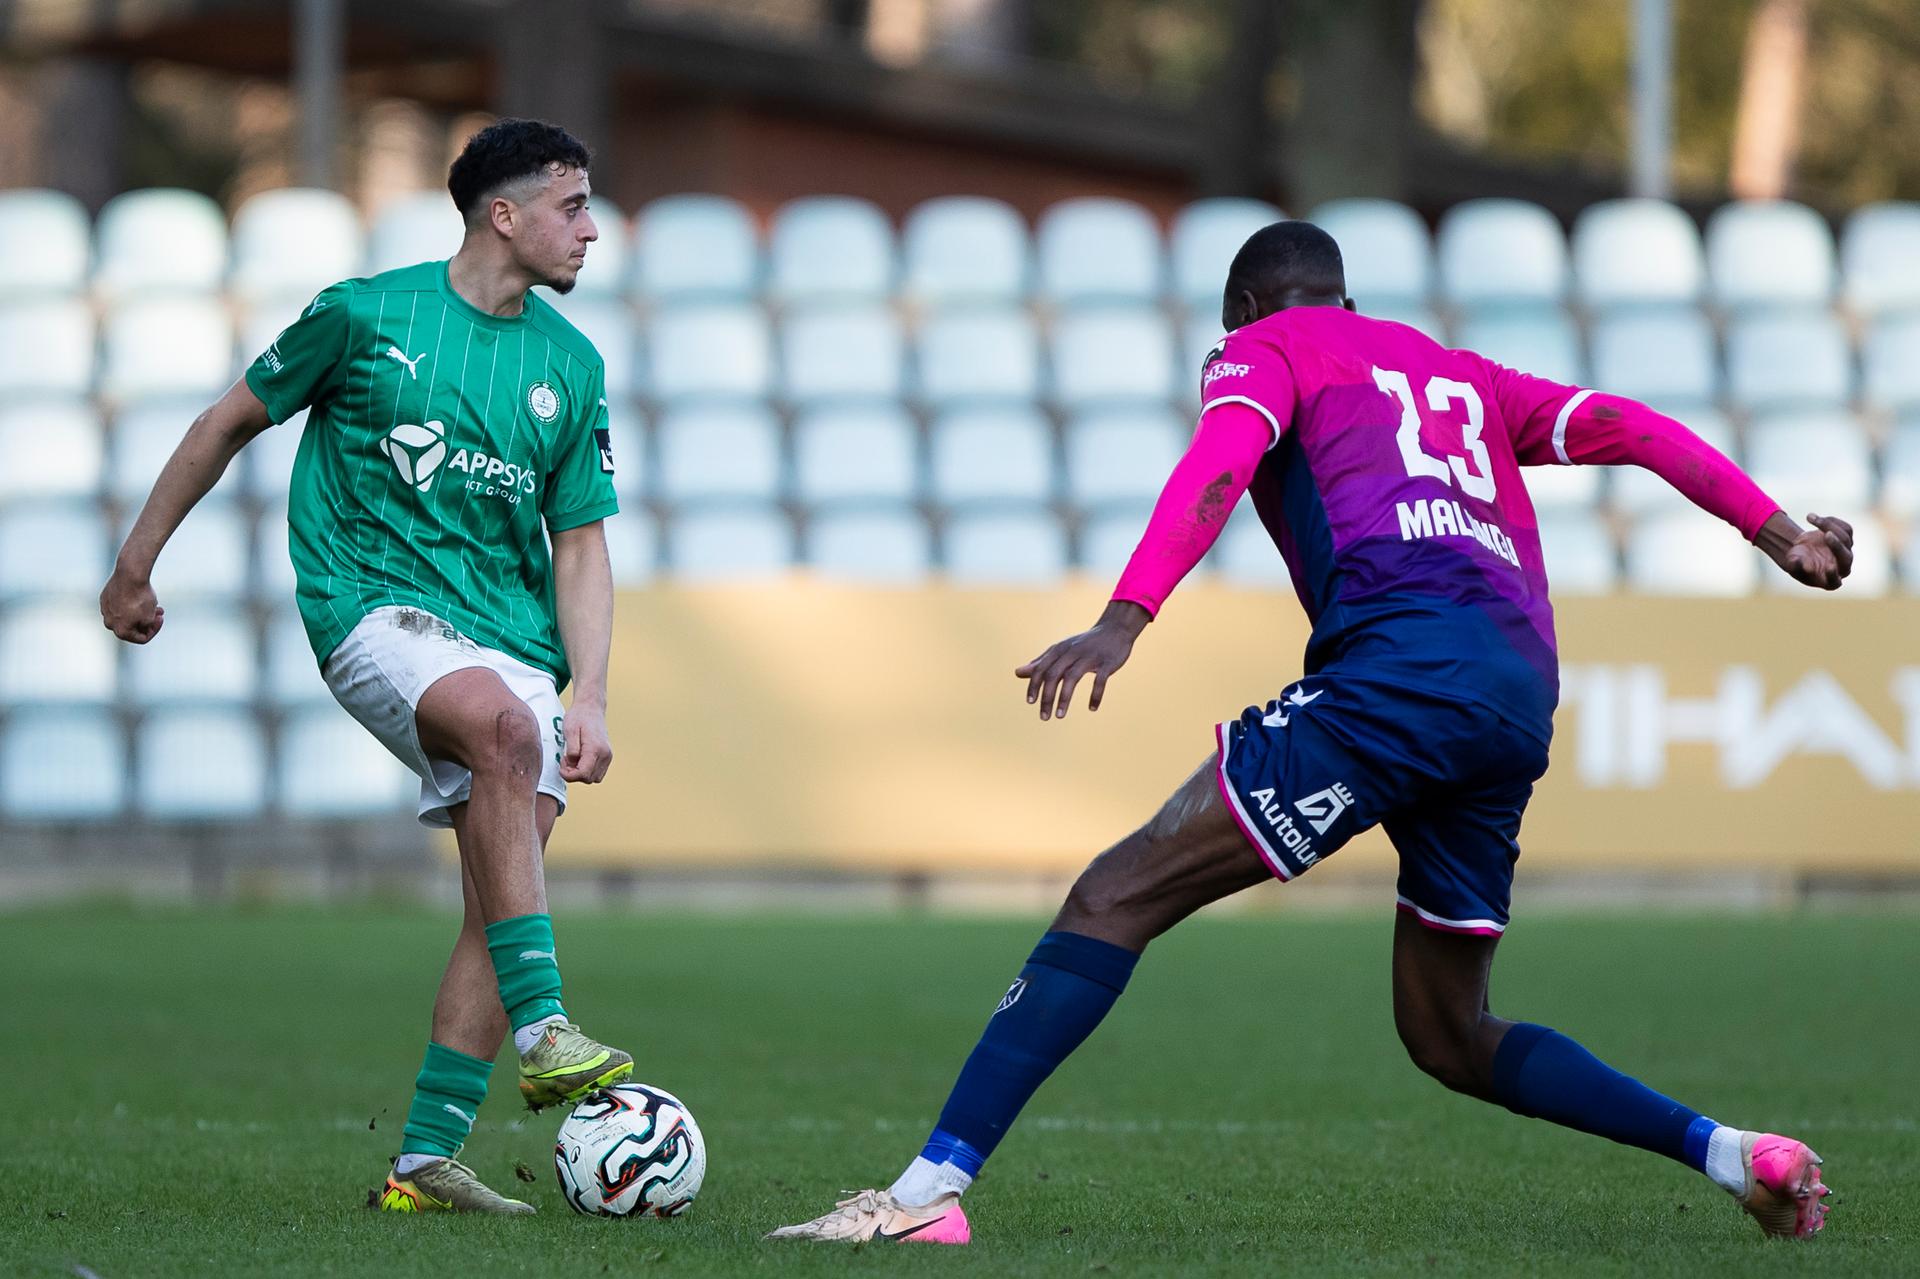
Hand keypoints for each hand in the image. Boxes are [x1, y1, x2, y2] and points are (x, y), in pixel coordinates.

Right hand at [100, 566, 163, 642]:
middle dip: (147, 621)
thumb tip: (141, 627)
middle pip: (132, 627)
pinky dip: (129, 604)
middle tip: (159, 612)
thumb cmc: (141, 597)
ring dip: (140, 612)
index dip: (154, 630)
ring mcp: (105, 610)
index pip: (141, 638)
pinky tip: (139, 596)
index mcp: (120, 631)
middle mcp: (109, 623)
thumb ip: (145, 626)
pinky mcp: (104, 599)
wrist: (129, 575)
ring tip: (153, 604)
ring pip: (126, 616)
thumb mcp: (150, 617)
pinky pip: (119, 606)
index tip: (160, 618)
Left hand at [559, 702, 612, 782]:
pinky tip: (579, 759)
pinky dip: (587, 771)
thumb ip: (572, 749)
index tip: (561, 765)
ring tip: (572, 759)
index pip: (583, 774)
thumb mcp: (570, 731)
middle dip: (574, 775)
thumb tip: (573, 764)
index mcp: (595, 749)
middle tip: (565, 760)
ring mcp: (608, 756)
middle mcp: (605, 754)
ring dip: (581, 774)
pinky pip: (597, 772)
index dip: (569, 775)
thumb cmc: (578, 717)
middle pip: (588, 779)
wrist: (591, 708)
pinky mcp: (607, 756)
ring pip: (594, 778)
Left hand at [1015, 601, 1150, 721]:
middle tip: (1044, 717)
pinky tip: (1092, 708)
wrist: (1115, 629)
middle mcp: (1072, 652)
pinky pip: (1099, 680)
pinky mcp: (1107, 662)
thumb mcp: (1060, 651)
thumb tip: (1018, 673)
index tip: (1031, 702)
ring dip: (1064, 698)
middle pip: (1054, 675)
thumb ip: (1041, 662)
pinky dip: (1095, 695)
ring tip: (1059, 716)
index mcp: (1059, 650)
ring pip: (1072, 677)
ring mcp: (1090, 657)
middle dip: (1047, 697)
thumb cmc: (1084, 644)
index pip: (1042, 669)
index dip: (1034, 685)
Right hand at [1758, 511, 1852, 590]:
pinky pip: (1846, 528)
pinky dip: (1831, 521)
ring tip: (1809, 517)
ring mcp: (1847, 553)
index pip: (1835, 581)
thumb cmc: (1797, 562)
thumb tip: (1798, 562)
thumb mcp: (1792, 564)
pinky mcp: (1847, 539)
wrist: (1802, 551)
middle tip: (1827, 534)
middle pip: (1845, 557)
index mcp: (1829, 581)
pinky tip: (1814, 518)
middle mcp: (1842, 568)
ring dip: (1827, 525)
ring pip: (1845, 538)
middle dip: (1836, 546)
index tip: (1829, 567)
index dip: (1833, 575)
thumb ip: (1794, 565)